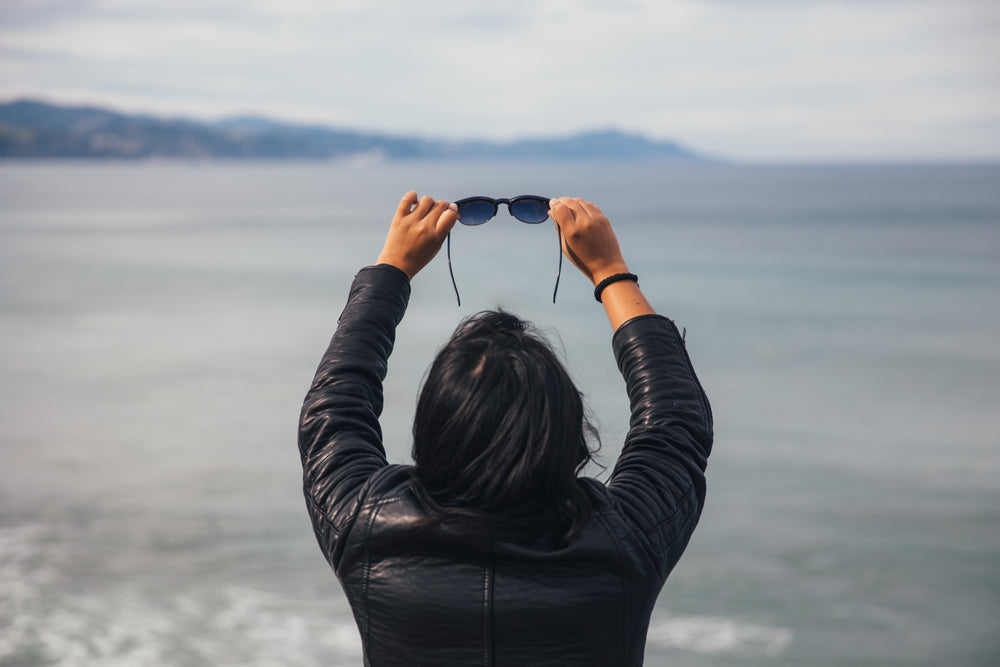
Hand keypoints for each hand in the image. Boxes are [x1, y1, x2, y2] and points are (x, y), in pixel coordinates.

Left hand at [376, 191, 457, 278]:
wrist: (396, 265)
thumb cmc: (419, 256)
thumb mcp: (437, 246)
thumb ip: (445, 229)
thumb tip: (454, 212)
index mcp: (435, 237)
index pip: (450, 214)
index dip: (453, 210)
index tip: (451, 211)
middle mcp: (424, 228)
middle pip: (440, 205)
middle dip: (443, 206)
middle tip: (438, 212)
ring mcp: (411, 222)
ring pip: (427, 200)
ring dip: (430, 203)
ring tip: (426, 211)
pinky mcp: (399, 218)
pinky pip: (408, 198)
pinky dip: (413, 196)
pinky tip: (415, 202)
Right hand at [549, 197, 653, 327]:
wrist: (607, 266)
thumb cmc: (582, 259)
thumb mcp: (566, 246)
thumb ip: (558, 227)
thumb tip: (551, 212)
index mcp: (573, 231)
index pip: (560, 208)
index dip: (554, 204)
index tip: (551, 203)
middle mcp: (585, 222)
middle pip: (570, 202)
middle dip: (561, 201)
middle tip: (557, 203)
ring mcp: (596, 219)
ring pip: (580, 201)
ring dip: (572, 202)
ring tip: (568, 208)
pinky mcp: (604, 219)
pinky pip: (590, 205)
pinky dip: (583, 205)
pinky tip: (579, 211)